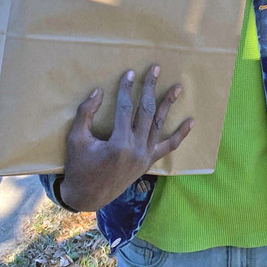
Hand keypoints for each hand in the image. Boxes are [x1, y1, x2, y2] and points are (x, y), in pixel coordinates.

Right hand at [59, 64, 192, 211]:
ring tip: (177, 87)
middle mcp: (136, 149)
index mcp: (118, 144)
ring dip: (168, 104)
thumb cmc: (79, 167)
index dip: (126, 89)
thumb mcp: (76, 139)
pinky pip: (168, 147)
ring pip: (159, 125)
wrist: (87, 196)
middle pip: (146, 111)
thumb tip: (98, 91)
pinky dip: (180, 135)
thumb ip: (85, 114)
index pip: (125, 108)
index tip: (130, 73)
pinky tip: (191, 122)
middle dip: (150, 88)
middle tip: (155, 69)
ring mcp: (144, 157)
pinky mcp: (148, 162)